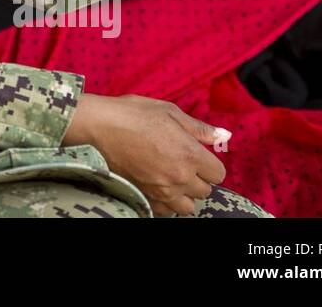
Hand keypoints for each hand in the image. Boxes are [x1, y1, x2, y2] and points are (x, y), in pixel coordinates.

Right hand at [62, 93, 230, 215]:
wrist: (97, 126)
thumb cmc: (132, 114)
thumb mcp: (168, 111)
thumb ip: (199, 128)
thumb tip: (223, 135)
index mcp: (190, 154)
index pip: (218, 173)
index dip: (209, 163)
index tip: (196, 155)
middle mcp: (180, 176)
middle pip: (205, 191)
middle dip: (197, 178)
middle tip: (181, 162)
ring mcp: (162, 190)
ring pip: (187, 206)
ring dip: (183, 194)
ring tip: (170, 177)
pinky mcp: (145, 196)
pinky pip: (166, 210)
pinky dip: (165, 202)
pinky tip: (157, 185)